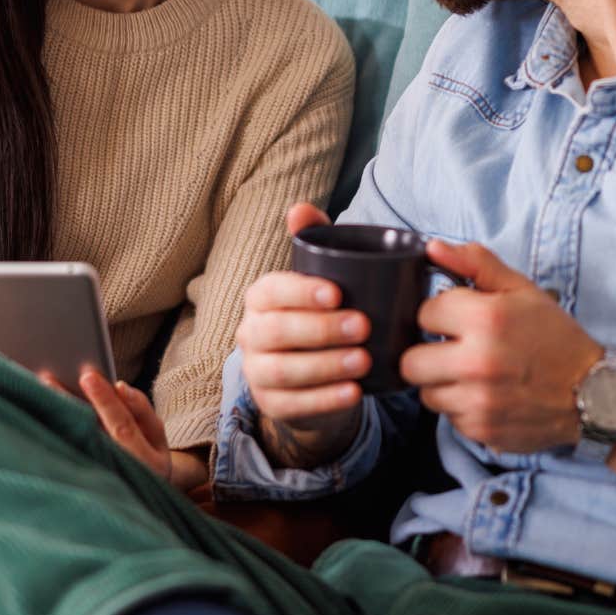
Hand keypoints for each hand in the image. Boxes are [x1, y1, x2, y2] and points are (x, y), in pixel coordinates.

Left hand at [38, 365, 185, 487]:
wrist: (138, 500)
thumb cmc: (146, 454)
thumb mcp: (154, 434)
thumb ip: (140, 409)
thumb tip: (119, 386)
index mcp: (147, 462)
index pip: (122, 426)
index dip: (106, 401)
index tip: (88, 376)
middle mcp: (120, 476)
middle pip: (90, 436)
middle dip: (69, 405)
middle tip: (49, 378)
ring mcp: (97, 482)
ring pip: (72, 447)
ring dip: (52, 419)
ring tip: (36, 392)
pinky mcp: (78, 484)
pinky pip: (62, 458)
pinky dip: (48, 436)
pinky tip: (34, 416)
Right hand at [234, 203, 370, 466]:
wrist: (319, 374)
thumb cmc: (322, 314)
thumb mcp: (321, 278)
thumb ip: (314, 241)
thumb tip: (299, 208)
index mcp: (261, 298)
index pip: (271, 291)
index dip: (301, 292)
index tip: (338, 292)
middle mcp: (251, 333)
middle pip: (277, 332)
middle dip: (321, 329)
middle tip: (363, 326)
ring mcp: (257, 372)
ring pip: (282, 370)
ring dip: (325, 366)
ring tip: (364, 361)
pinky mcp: (271, 405)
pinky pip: (292, 406)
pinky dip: (325, 400)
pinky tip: (354, 393)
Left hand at [401, 241, 602, 453]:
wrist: (593, 394)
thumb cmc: (556, 338)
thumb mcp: (522, 290)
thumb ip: (475, 264)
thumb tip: (432, 248)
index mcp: (486, 319)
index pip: (424, 314)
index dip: (442, 315)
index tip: (461, 321)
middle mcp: (478, 362)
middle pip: (410, 362)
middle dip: (429, 354)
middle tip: (457, 351)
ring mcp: (478, 401)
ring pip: (426, 393)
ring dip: (443, 384)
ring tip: (474, 375)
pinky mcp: (481, 430)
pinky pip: (449, 418)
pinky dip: (462, 407)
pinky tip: (488, 396)